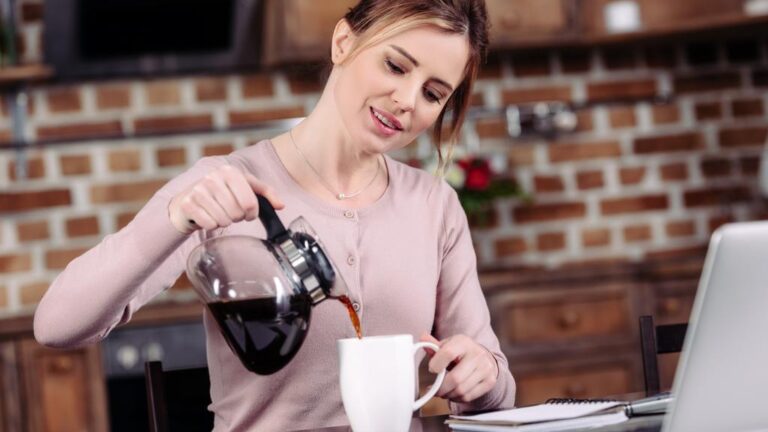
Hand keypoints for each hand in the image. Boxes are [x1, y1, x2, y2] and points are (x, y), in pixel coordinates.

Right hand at [168, 164, 284, 232]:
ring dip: (224, 221)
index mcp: (229, 171)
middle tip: (231, 212)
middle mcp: (212, 178)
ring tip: (219, 213)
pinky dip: (211, 225)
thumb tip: (280, 205)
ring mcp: (198, 190)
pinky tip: (207, 216)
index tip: (248, 213)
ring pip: (223, 220)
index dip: (252, 213)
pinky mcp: (188, 204)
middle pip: (236, 213)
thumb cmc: (221, 192)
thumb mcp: (245, 186)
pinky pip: (209, 224)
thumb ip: (266, 193)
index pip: (250, 203)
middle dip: (237, 217)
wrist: (188, 198)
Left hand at [420, 333, 498, 402]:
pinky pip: (469, 396)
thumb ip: (434, 345)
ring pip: (461, 390)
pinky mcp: (490, 381)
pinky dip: (457, 398)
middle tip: (434, 390)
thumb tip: (422, 338)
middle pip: (455, 378)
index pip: (448, 353)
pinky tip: (453, 393)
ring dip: (448, 395)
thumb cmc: (461, 352)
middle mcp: (477, 354)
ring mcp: (485, 368)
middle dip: (441, 388)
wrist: (484, 357)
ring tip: (443, 392)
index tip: (432, 369)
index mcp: (464, 342)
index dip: (436, 364)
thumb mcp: (448, 345)